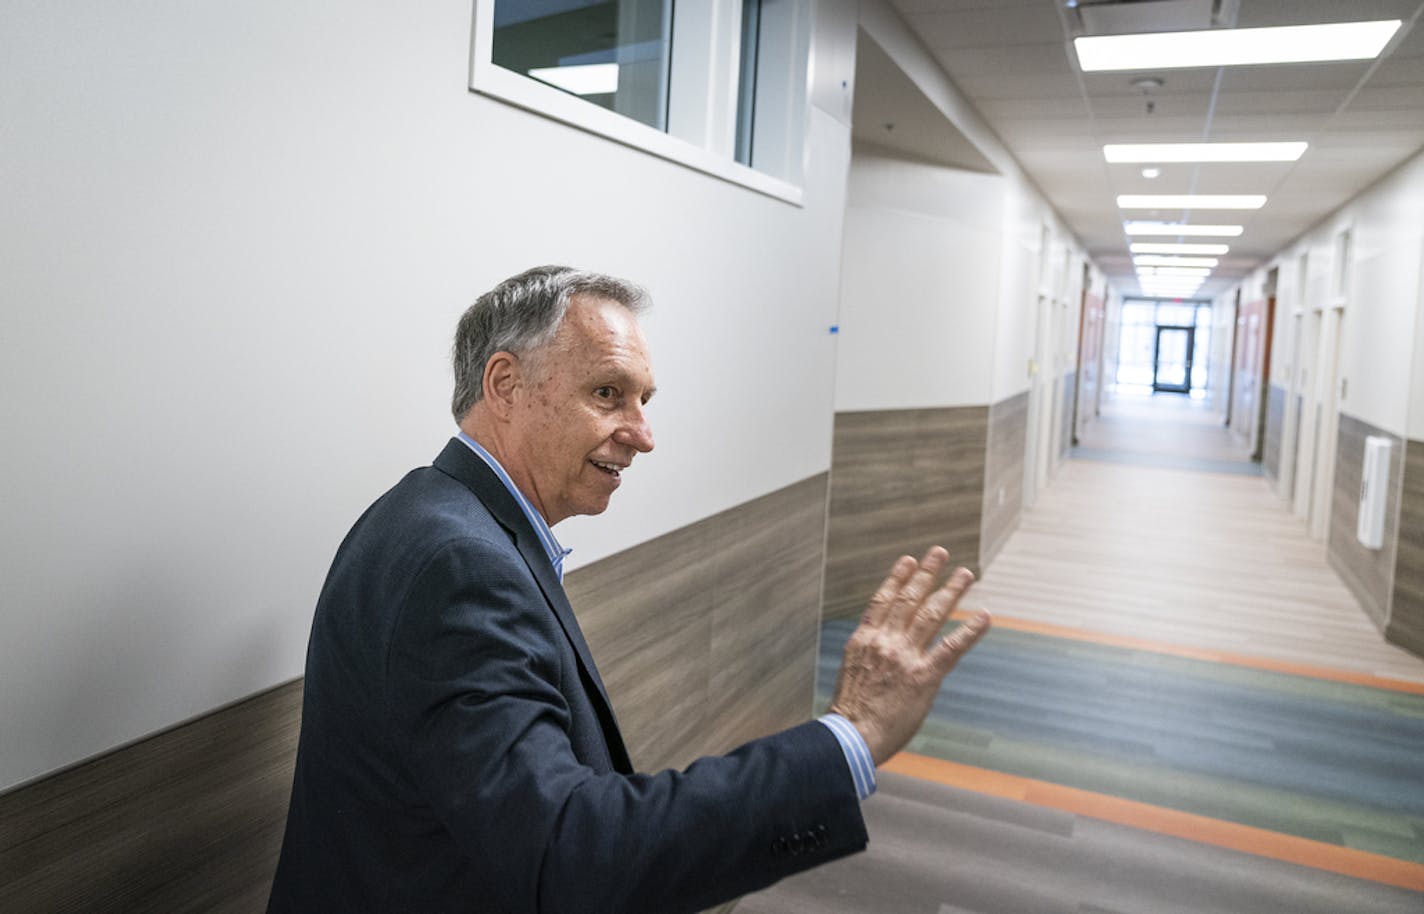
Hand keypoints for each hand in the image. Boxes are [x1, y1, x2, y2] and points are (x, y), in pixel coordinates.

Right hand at [827, 547, 990, 765]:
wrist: (851, 737)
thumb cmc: (850, 713)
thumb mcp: (852, 673)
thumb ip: (869, 655)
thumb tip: (880, 648)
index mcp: (864, 640)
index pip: (882, 601)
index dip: (898, 578)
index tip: (909, 561)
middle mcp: (885, 642)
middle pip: (909, 600)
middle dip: (927, 575)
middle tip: (940, 553)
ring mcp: (905, 657)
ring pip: (931, 615)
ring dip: (951, 591)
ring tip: (966, 574)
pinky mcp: (923, 677)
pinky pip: (951, 648)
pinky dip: (969, 630)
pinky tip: (983, 616)